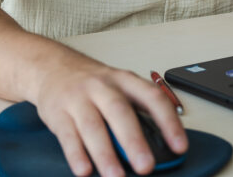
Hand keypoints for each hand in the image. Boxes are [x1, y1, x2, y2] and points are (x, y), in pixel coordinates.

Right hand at [31, 52, 187, 176]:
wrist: (52, 66)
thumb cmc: (93, 83)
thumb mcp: (118, 87)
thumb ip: (136, 112)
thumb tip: (159, 146)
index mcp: (125, 80)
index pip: (152, 98)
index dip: (169, 122)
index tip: (180, 146)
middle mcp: (102, 87)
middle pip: (120, 112)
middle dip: (134, 141)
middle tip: (146, 166)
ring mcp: (78, 98)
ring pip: (93, 126)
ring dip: (105, 154)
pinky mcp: (58, 113)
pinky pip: (68, 135)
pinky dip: (76, 155)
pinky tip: (84, 170)